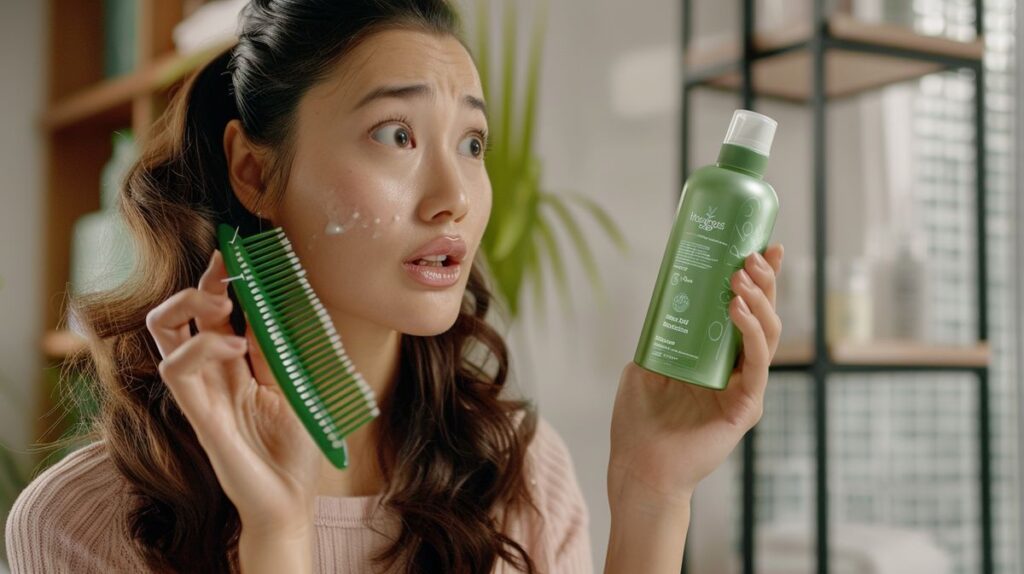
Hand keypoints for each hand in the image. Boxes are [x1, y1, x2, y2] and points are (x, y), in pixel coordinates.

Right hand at [145, 250, 320, 555]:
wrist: (290, 499)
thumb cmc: (296, 446)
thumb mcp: (299, 383)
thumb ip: (281, 346)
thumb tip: (275, 297)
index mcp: (239, 364)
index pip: (221, 311)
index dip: (224, 280)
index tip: (236, 249)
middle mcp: (214, 373)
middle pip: (184, 314)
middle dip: (201, 283)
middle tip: (223, 267)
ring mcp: (201, 391)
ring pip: (163, 334)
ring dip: (185, 307)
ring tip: (217, 302)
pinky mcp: (198, 413)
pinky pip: (177, 371)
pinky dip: (201, 347)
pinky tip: (234, 346)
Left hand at [608, 244, 783, 511]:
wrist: (639, 465)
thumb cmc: (639, 422)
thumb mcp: (644, 366)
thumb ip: (659, 339)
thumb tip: (663, 304)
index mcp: (717, 356)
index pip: (746, 310)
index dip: (759, 279)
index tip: (763, 245)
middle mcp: (737, 369)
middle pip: (763, 315)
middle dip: (764, 281)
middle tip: (753, 255)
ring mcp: (744, 387)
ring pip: (767, 334)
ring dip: (758, 301)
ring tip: (741, 277)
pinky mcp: (745, 406)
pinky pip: (756, 364)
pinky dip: (752, 334)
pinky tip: (737, 310)